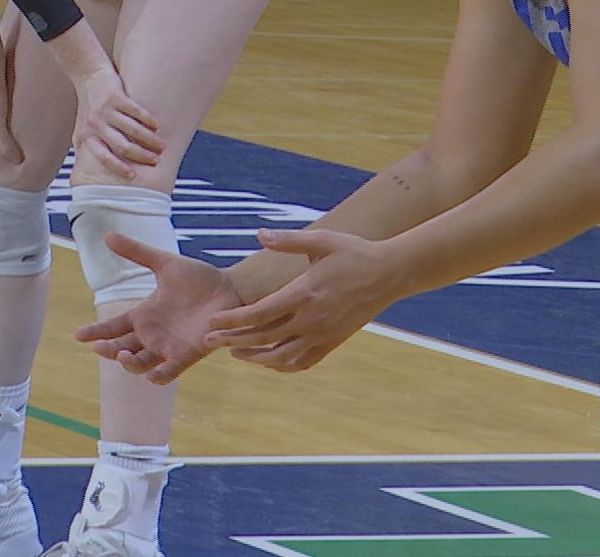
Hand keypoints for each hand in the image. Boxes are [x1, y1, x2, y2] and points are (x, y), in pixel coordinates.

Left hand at [73, 69, 162, 180]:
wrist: (88, 77)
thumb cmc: (88, 108)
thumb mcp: (82, 131)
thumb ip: (87, 149)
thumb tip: (91, 175)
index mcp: (87, 137)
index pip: (104, 157)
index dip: (119, 167)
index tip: (133, 176)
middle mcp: (95, 125)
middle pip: (122, 146)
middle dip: (142, 156)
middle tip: (156, 160)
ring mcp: (106, 110)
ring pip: (133, 130)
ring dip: (150, 139)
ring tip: (161, 146)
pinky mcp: (116, 97)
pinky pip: (136, 111)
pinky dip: (149, 120)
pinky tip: (158, 125)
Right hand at [73, 233, 241, 383]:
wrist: (231, 289)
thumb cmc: (199, 278)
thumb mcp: (165, 263)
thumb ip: (137, 252)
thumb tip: (107, 235)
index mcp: (144, 314)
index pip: (113, 327)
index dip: (96, 332)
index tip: (78, 335)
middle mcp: (152, 334)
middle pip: (121, 349)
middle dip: (107, 350)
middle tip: (98, 346)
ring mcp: (168, 347)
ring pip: (140, 364)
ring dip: (129, 364)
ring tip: (124, 355)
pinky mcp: (187, 355)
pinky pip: (169, 373)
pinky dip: (159, 377)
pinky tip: (151, 374)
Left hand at [203, 229, 402, 372]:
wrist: (390, 273)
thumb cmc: (354, 252)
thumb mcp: (322, 240)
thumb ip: (289, 240)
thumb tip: (259, 234)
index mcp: (304, 293)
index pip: (258, 314)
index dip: (232, 321)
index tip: (213, 323)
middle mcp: (311, 319)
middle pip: (263, 338)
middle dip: (233, 341)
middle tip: (210, 341)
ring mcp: (323, 334)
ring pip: (281, 357)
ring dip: (255, 358)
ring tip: (237, 353)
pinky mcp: (334, 342)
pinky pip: (303, 362)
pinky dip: (283, 366)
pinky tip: (270, 361)